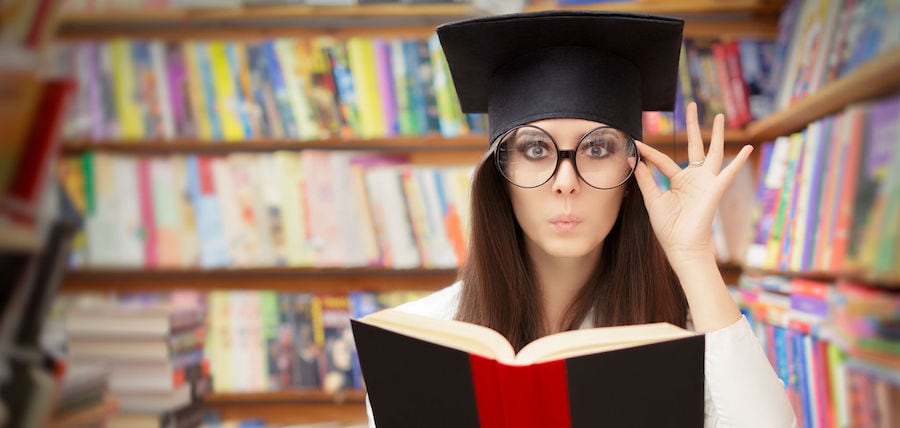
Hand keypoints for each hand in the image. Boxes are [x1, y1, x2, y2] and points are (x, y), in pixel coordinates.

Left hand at [632, 102, 752, 265]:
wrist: (681, 245)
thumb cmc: (668, 227)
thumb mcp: (652, 199)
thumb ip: (645, 179)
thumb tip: (632, 160)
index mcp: (677, 181)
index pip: (662, 160)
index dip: (648, 152)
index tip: (635, 142)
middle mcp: (693, 178)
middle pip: (693, 145)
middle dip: (692, 125)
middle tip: (690, 105)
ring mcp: (705, 182)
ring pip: (712, 151)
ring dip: (717, 134)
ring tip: (720, 116)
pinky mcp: (715, 189)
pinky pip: (729, 172)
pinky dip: (738, 160)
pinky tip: (748, 147)